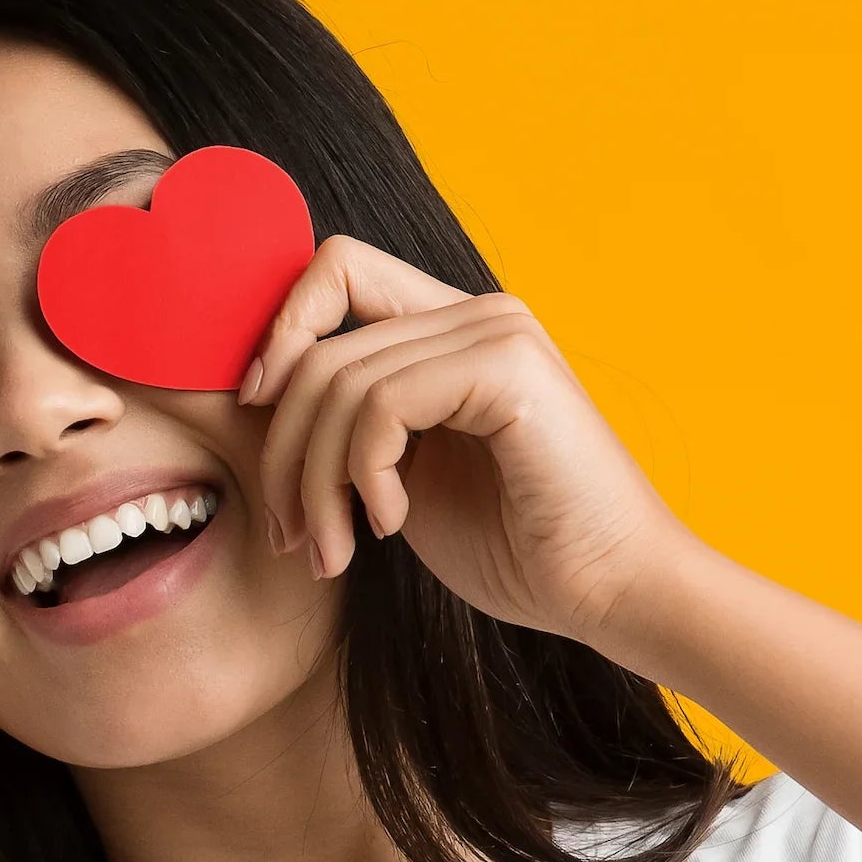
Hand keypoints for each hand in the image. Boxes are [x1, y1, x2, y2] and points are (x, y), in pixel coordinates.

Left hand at [233, 238, 704, 650]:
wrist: (610, 592)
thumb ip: (346, 424)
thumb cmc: (515, 546)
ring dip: (315, 483)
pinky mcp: (508, 368)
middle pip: (319, 344)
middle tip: (291, 533)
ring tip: (332, 548)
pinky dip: (364, 475)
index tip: (258, 416)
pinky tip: (390, 523)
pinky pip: (380, 406)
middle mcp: (478, 313)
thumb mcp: (402, 475)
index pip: (335, 270)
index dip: (280, 333)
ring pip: (338, 381)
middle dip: (281, 450)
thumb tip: (251, 395)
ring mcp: (497, 332)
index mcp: (454, 328)